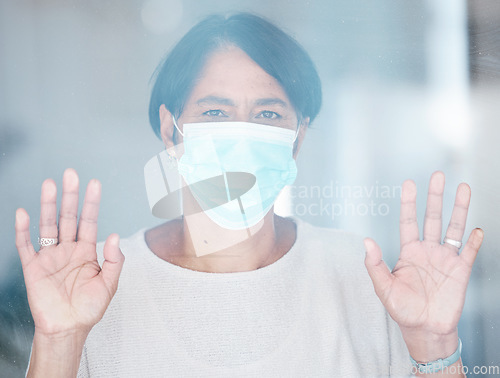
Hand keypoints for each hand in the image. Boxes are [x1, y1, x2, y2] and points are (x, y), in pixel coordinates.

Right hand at [15, 168, 124, 336]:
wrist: (69, 329)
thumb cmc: (90, 308)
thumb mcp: (110, 284)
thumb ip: (114, 260)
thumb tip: (114, 235)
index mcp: (87, 251)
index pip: (89, 221)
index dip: (92, 203)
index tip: (94, 183)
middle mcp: (68, 249)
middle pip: (68, 217)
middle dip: (70, 196)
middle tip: (71, 174)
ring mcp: (50, 257)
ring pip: (48, 226)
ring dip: (48, 205)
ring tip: (50, 184)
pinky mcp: (34, 268)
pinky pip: (26, 246)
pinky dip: (23, 230)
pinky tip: (24, 213)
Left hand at [364, 171, 482, 359]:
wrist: (425, 330)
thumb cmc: (402, 309)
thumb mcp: (383, 288)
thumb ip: (374, 265)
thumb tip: (366, 241)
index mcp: (408, 251)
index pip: (408, 221)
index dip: (409, 202)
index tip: (409, 183)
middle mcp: (427, 250)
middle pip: (432, 217)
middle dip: (435, 197)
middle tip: (438, 175)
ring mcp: (445, 259)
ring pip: (453, 229)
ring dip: (459, 209)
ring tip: (464, 188)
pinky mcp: (460, 271)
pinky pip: (469, 252)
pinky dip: (474, 241)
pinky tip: (476, 229)